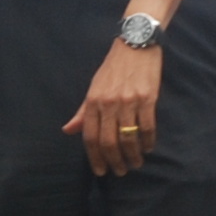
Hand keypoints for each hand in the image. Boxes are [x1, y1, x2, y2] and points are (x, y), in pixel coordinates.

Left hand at [61, 39, 163, 175]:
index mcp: (93, 101)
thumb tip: (67, 130)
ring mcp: (129, 101)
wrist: (136, 43)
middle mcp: (109, 103)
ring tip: (135, 163)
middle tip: (120, 171)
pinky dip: (148, 142)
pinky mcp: (147, 98)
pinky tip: (148, 148)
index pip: (90, 136)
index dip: (95, 157)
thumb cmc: (113, 68)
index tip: (101, 171)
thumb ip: (82, 112)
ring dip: (132, 156)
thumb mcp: (94, 87)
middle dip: (114, 161)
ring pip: (129, 138)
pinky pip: (147, 127)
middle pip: (109, 141)